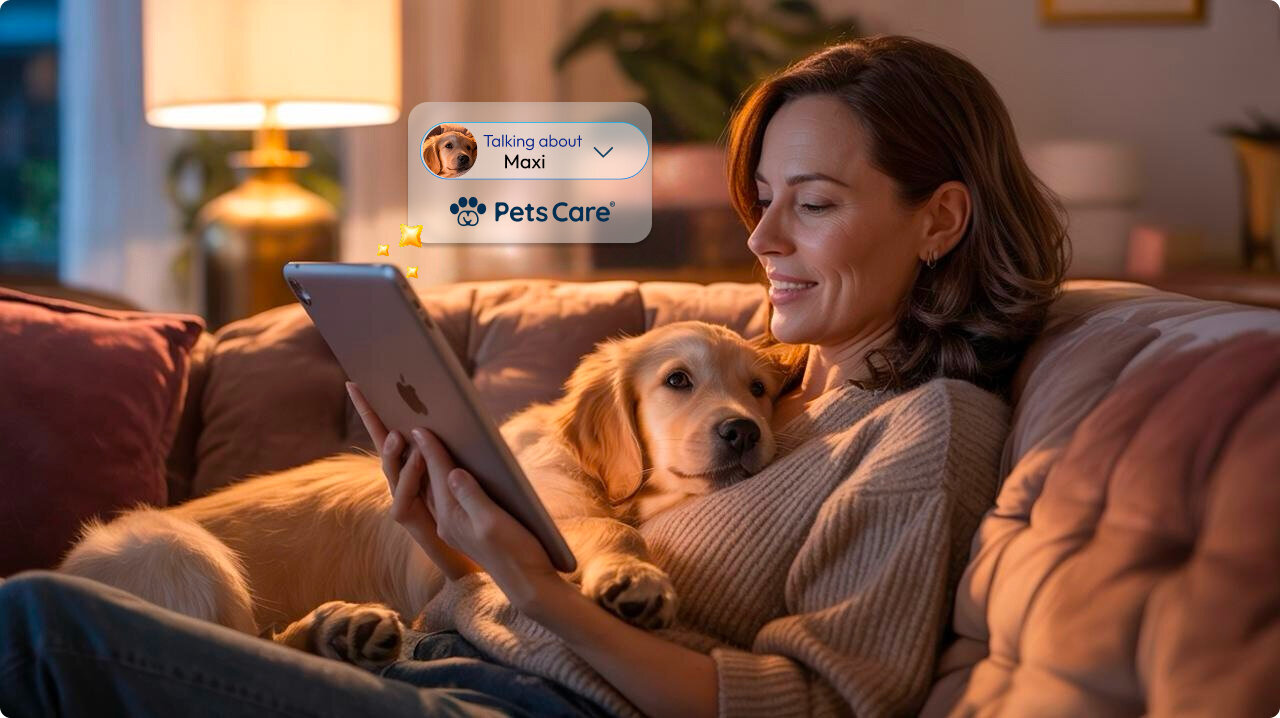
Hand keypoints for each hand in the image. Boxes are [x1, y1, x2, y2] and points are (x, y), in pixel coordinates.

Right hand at [346, 382, 479, 578]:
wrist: (472, 551)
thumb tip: (454, 410)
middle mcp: (401, 478)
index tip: (356, 382)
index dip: (372, 408)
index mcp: (413, 462)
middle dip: (372, 417)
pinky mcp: (407, 517)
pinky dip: (411, 477)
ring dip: (394, 449)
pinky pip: (405, 496)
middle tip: (363, 392)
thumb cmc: (470, 507)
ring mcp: (401, 497)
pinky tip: (420, 459)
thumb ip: (451, 448)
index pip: (390, 429)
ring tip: (400, 432)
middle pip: (384, 443)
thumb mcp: (463, 469)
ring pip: (391, 469)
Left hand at [409, 427, 563, 609]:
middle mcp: (447, 522)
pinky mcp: (464, 529)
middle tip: (405, 429)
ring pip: (431, 490)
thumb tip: (453, 472)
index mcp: (452, 518)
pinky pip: (443, 498)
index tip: (420, 427)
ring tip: (415, 445)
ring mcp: (454, 527)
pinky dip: (439, 480)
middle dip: (416, 455)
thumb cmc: (517, 553)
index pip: (439, 476)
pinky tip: (442, 470)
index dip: (431, 450)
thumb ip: (471, 497)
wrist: (527, 585)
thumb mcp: (494, 523)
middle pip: (426, 482)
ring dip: (423, 467)